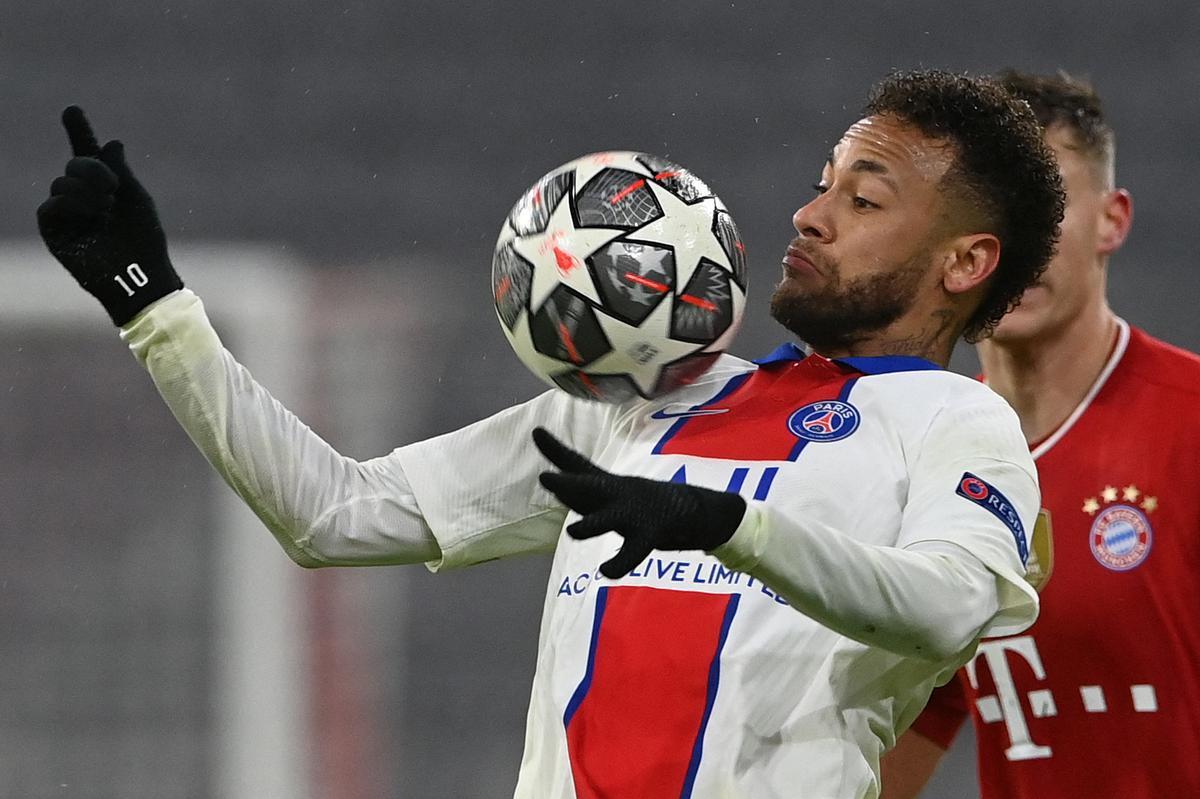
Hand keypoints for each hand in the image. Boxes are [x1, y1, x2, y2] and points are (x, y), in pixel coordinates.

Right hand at [36, 106, 181, 325]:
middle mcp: (84, 197)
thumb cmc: (144, 240)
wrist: (139, 273)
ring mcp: (67, 213)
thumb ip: (121, 171)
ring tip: (105, 209)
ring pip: (61, 183)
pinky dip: (71, 206)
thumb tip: (112, 142)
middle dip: (92, 169)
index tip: (73, 110)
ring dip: (85, 191)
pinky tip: (91, 215)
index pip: (88, 155)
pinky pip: (51, 205)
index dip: (80, 132)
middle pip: (74, 164)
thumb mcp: (136, 199)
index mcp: (106, 187)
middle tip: (112, 188)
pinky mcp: (54, 231)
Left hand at [533, 427, 745, 578]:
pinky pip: (634, 551)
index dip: (555, 450)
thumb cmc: (647, 505)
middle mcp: (620, 493)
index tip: (536, 432)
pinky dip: (620, 563)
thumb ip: (586, 492)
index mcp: (609, 485)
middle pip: (590, 486)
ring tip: (573, 532)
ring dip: (592, 525)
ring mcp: (635, 513)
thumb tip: (558, 483)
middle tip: (545, 478)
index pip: (578, 465)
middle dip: (568, 484)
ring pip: (610, 519)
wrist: (696, 511)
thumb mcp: (613, 493)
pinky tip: (606, 570)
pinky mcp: (651, 533)